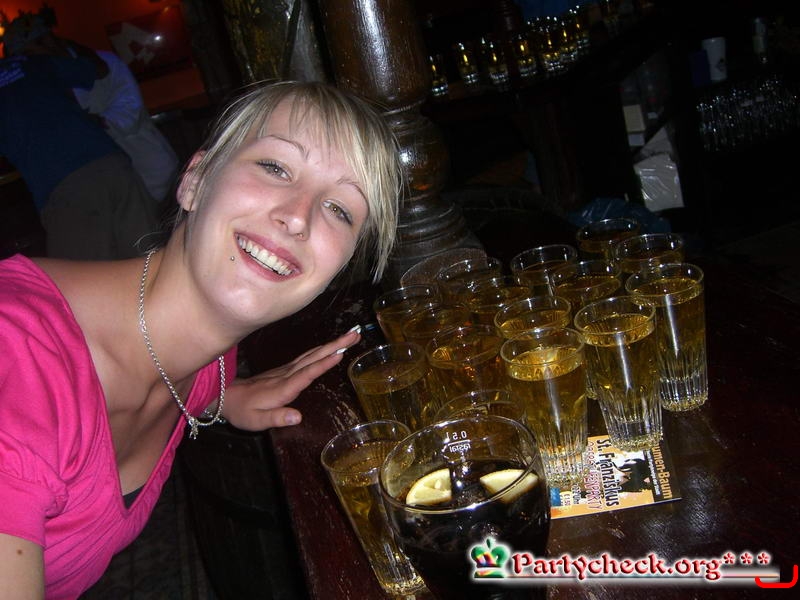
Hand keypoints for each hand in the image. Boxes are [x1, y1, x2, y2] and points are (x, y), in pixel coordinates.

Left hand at [221, 327, 361, 430]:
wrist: (227, 396)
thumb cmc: (243, 411)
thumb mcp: (256, 421)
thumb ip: (277, 418)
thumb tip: (298, 417)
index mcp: (283, 387)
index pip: (307, 373)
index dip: (323, 364)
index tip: (340, 353)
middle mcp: (287, 374)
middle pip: (314, 357)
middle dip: (336, 345)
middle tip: (355, 334)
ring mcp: (287, 369)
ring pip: (312, 354)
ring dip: (332, 344)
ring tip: (351, 336)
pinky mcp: (286, 369)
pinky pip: (308, 356)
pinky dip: (322, 349)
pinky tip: (331, 347)